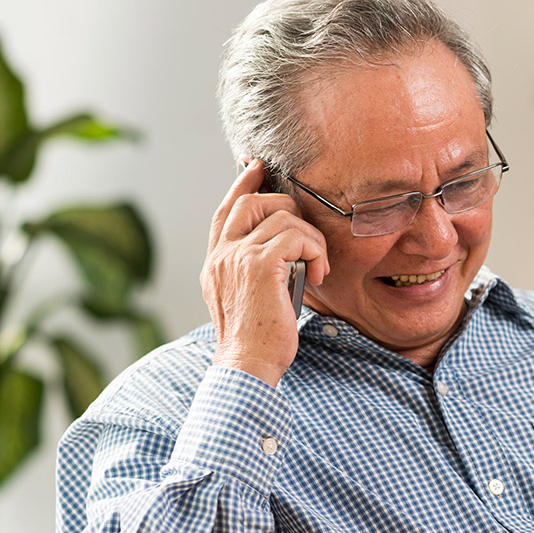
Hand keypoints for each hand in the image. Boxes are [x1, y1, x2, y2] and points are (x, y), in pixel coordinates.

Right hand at [202, 160, 328, 386]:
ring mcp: (238, 256)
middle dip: (287, 207)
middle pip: (252, 200)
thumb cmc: (255, 341)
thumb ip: (251, 272)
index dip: (242, 183)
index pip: (226, 210)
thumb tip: (283, 254)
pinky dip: (316, 251)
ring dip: (310, 238)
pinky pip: (297, 236)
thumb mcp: (245, 300)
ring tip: (316, 268)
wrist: (247, 364)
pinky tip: (318, 274)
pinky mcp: (260, 264)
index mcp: (215, 262)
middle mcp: (222, 254)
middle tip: (308, 235)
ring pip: (282, 216)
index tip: (257, 167)